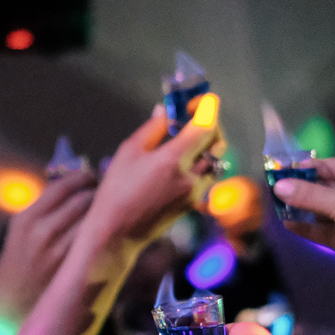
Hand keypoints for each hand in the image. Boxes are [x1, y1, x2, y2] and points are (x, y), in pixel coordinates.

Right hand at [0, 171, 96, 319]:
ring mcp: (58, 249)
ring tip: (108, 212)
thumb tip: (73, 184)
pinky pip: (95, 239)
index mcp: (25, 218)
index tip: (92, 178)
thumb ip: (43, 209)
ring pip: (93, 218)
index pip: (63, 186)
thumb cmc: (19, 266)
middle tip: (105, 194)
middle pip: (83, 198)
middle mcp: (40, 230)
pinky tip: (107, 232)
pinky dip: (104, 232)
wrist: (12, 307)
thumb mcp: (20, 233)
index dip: (83, 178)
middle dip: (98, 193)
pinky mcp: (72, 266)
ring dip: (103, 212)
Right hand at [86, 99, 224, 243]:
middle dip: (211, 125)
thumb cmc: (115, 191)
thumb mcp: (128, 153)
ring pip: (215, 161)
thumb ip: (152, 129)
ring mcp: (194, 192)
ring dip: (208, 145)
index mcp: (173, 160)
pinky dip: (201, 163)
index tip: (198, 101)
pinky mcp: (192, 204)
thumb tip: (166, 111)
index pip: (207, 126)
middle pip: (218, 143)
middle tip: (194, 118)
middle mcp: (190, 176)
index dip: (208, 108)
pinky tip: (182, 162)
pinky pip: (206, 177)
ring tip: (187, 140)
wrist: (117, 234)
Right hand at [271, 157, 334, 294]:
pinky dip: (312, 227)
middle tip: (280, 189)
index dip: (315, 168)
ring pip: (332, 211)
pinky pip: (331, 230)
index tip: (288, 170)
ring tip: (281, 206)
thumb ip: (310, 195)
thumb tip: (279, 186)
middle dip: (308, 190)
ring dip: (307, 209)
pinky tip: (290, 224)